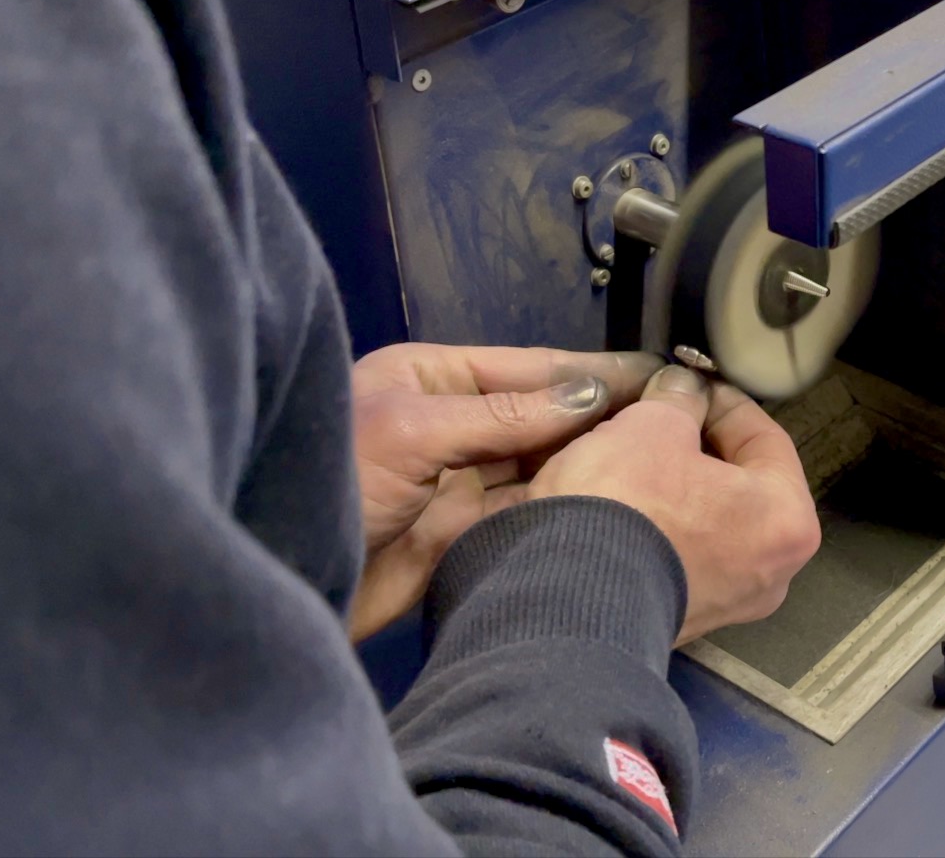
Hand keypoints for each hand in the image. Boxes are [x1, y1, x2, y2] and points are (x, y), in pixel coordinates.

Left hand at [348, 343, 660, 639]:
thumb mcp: (413, 432)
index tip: (654, 374)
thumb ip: (506, 414)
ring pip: (541, 469)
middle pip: (542, 417)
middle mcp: (448, 426)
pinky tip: (612, 505)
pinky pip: (528, 517)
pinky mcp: (462, 539)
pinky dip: (567, 510)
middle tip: (671, 419)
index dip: (592, 372)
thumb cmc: (326, 482)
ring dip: (589, 466)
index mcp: (430, 381)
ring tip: (657, 461)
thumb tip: (587, 395)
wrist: (273, 576)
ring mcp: (457, 485)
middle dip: (600, 418)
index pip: (529, 368)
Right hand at [525, 366, 819, 643]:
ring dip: (673, 483)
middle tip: (659, 414)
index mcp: (787, 520)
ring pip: (707, 520)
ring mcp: (727, 603)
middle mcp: (772, 572)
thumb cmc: (626, 507)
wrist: (561, 599)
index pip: (765, 437)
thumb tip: (683, 388)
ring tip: (633, 452)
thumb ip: (679, 399)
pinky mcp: (681, 617)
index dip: (722, 399)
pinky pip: (680, 553)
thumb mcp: (652, 426)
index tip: (691, 383)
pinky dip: (658, 524)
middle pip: (740, 484)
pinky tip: (622, 499)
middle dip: (697, 444)